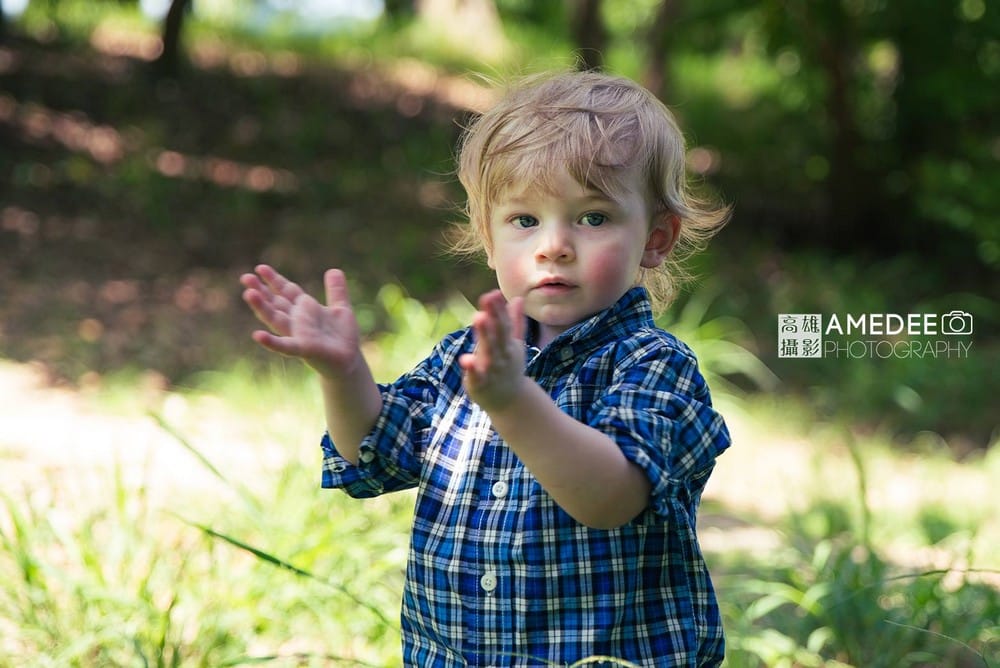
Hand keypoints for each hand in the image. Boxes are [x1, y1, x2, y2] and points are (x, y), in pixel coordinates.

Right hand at [240, 264, 362, 378]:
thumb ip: (337, 290)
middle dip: (261, 291)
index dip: (274, 279)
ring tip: (249, 294)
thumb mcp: (342, 308)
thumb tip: (334, 270)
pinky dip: (271, 342)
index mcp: (305, 309)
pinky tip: (257, 335)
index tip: (260, 268)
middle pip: (276, 303)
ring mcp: (298, 335)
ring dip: (262, 308)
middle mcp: (297, 321)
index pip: (286, 291)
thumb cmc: (342, 337)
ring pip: (276, 319)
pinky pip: (285, 346)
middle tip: (245, 278)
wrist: (349, 361)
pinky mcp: (304, 349)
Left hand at [459, 290, 526, 411]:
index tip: (492, 293)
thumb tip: (518, 298)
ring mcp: (492, 369)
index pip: (504, 324)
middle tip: (487, 298)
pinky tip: (464, 358)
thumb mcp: (514, 344)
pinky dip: (471, 368)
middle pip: (498, 333)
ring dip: (484, 335)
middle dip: (493, 316)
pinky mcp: (481, 383)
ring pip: (488, 350)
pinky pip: (476, 375)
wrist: (510, 402)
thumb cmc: (509, 367)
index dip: (498, 309)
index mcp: (508, 344)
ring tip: (478, 317)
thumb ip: (514, 322)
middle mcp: (502, 354)